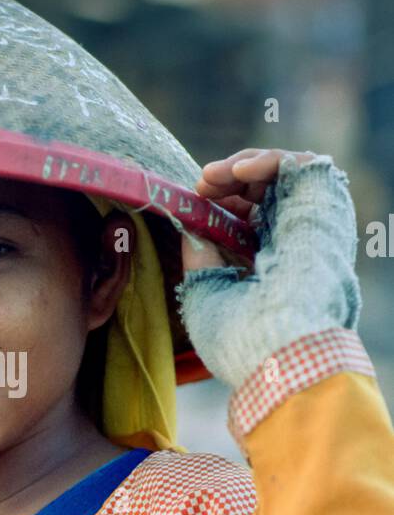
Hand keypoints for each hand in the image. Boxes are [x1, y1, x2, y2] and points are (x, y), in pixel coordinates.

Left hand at [175, 149, 360, 392]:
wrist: (280, 352)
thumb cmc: (241, 340)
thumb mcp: (206, 296)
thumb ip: (199, 260)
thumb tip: (190, 228)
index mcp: (272, 268)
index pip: (248, 221)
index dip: (221, 206)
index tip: (193, 203)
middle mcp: (294, 244)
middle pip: (262, 195)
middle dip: (227, 183)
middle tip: (200, 184)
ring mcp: (310, 225)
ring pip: (281, 175)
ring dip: (241, 166)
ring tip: (211, 177)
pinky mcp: (325, 207)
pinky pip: (301, 167)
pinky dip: (267, 162)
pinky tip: (238, 171)